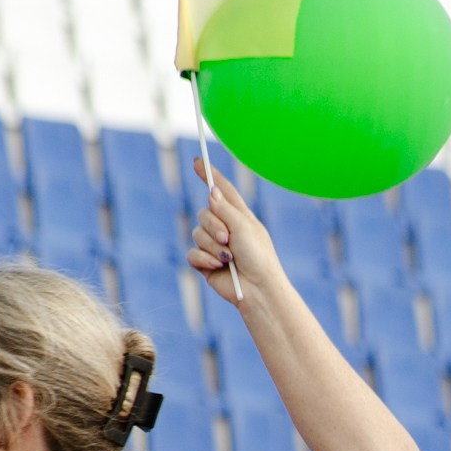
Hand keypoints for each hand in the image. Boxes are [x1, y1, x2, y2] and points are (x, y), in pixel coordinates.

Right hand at [186, 158, 279, 306]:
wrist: (258, 289)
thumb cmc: (258, 256)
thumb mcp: (243, 226)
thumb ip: (225, 209)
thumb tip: (212, 191)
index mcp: (240, 216)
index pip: (222, 191)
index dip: (210, 176)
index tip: (197, 162)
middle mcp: (226, 228)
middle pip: (205, 213)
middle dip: (214, 225)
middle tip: (228, 239)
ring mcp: (215, 246)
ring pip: (198, 233)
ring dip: (212, 246)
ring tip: (228, 258)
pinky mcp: (206, 263)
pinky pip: (192, 253)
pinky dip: (204, 259)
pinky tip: (218, 267)